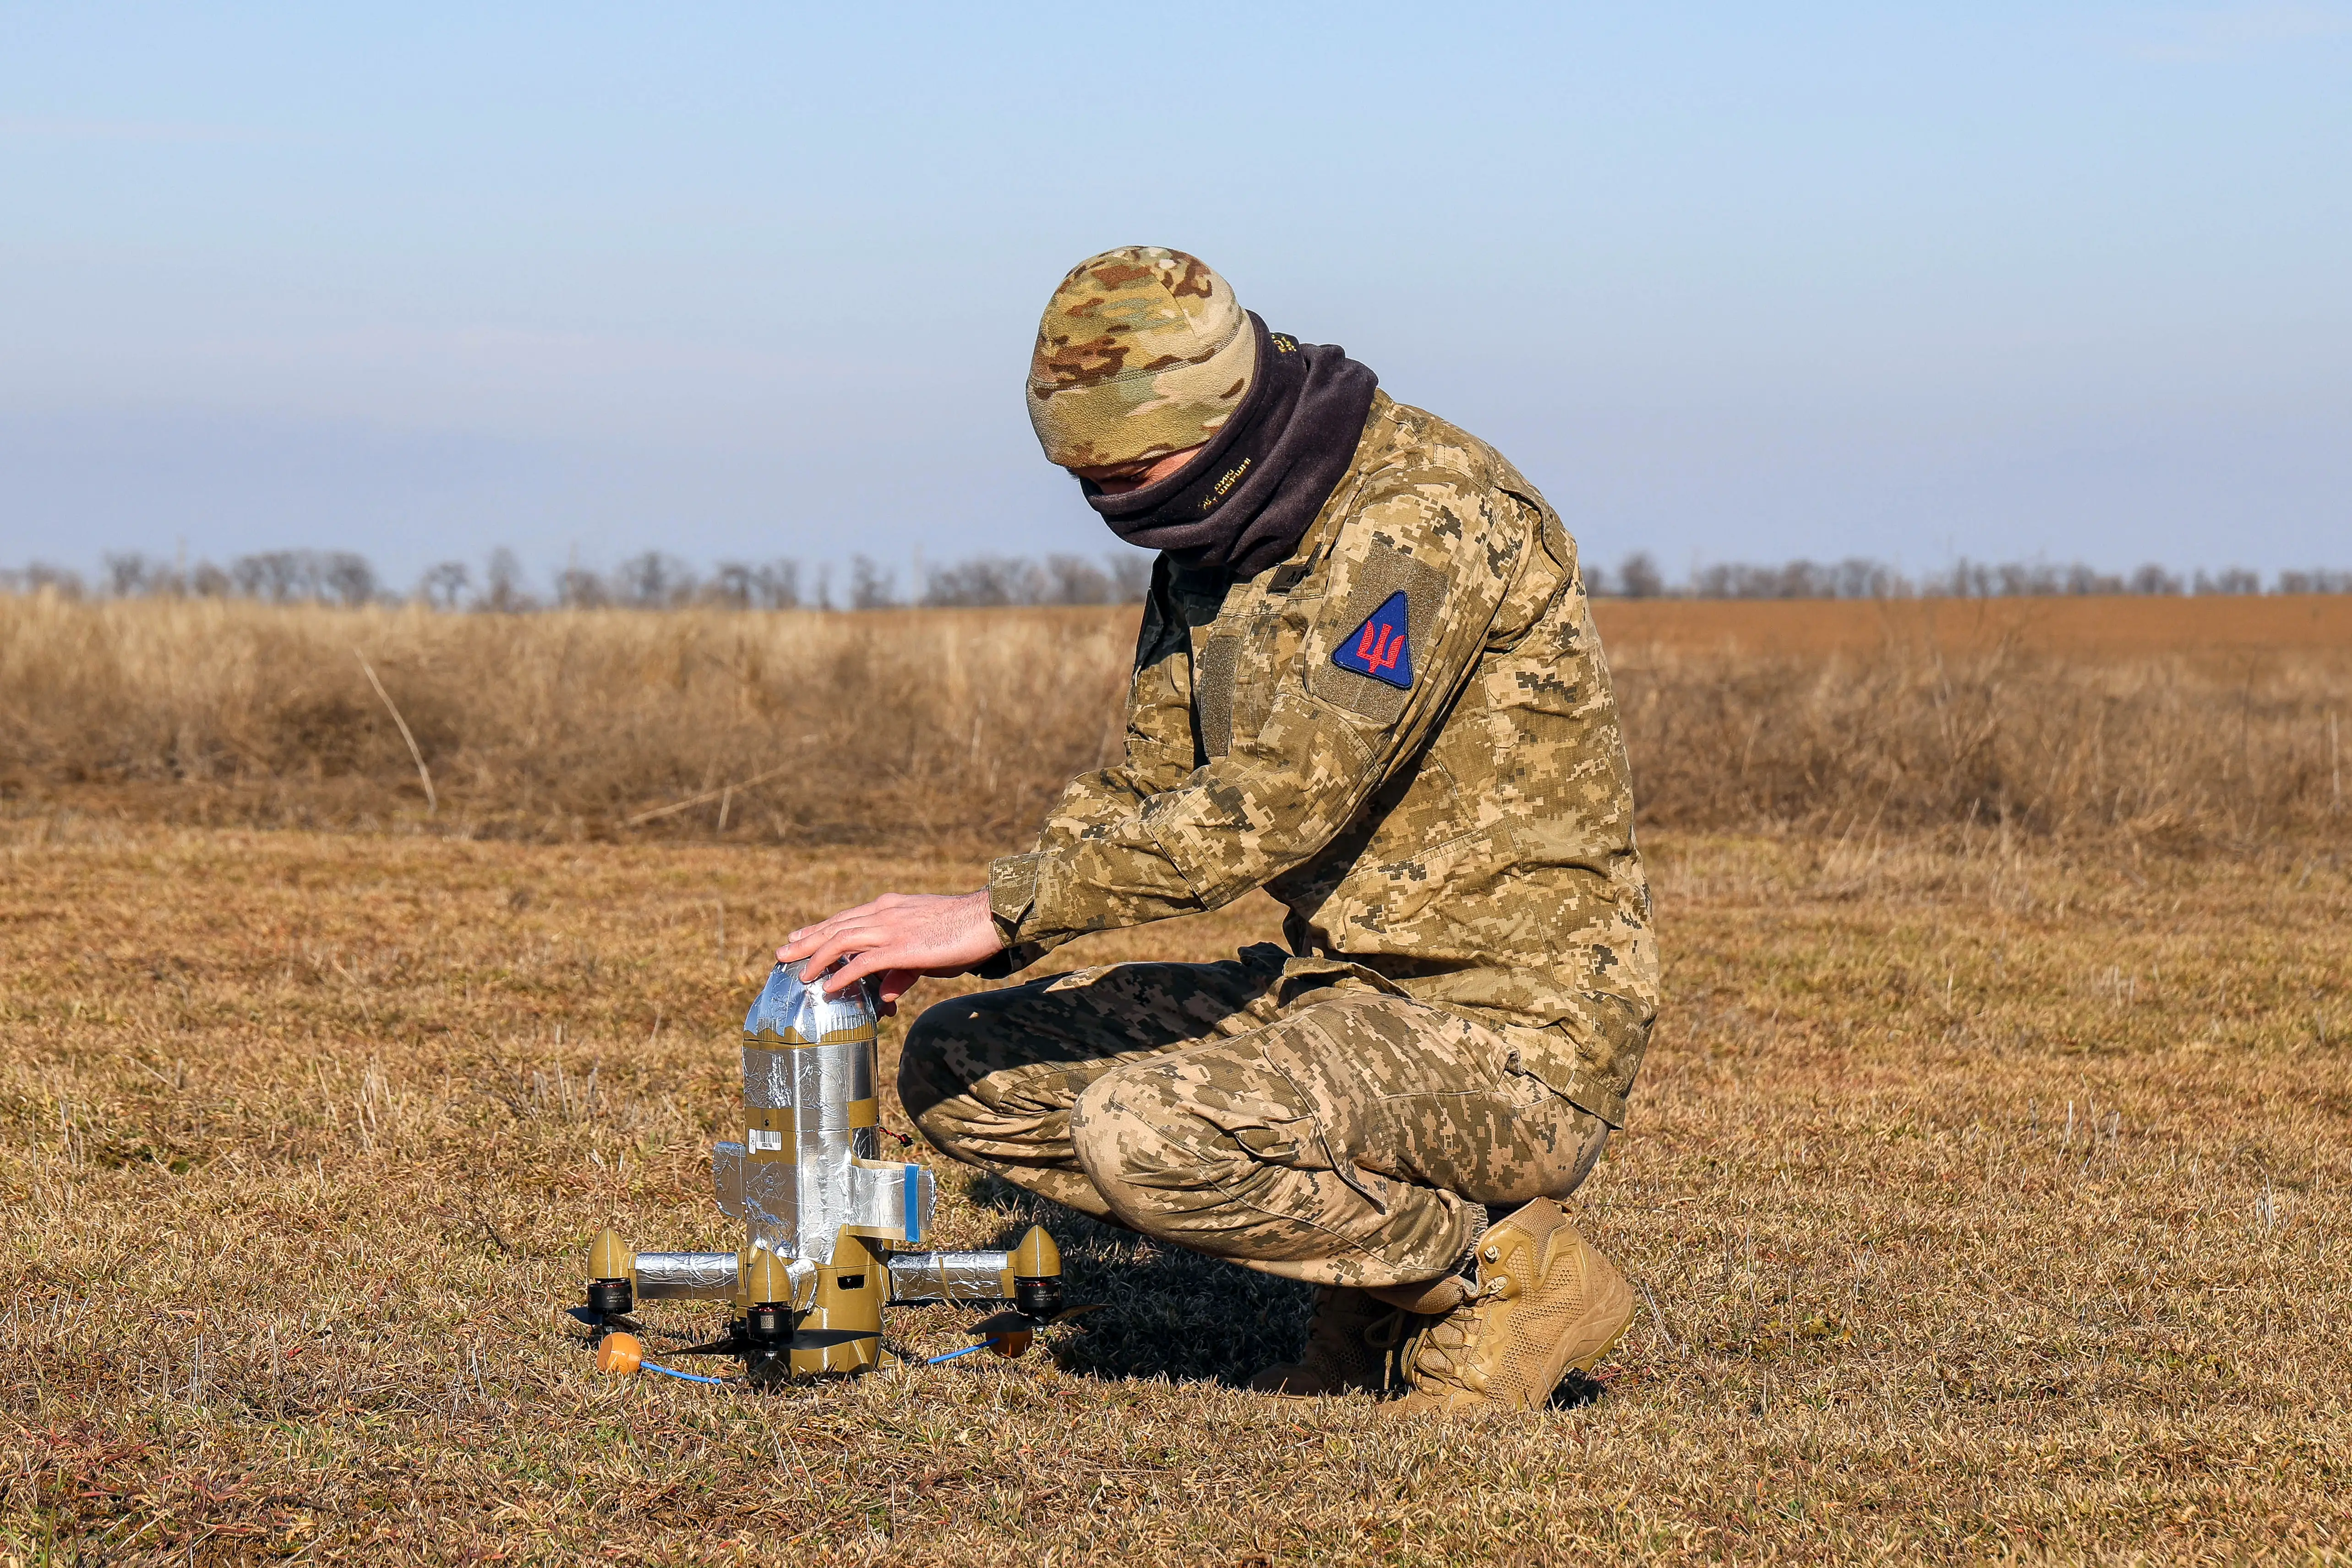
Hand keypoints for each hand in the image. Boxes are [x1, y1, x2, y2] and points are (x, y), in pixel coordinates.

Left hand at [778, 890, 1002, 1014]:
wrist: (988, 918)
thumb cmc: (963, 931)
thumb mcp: (927, 947)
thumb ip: (902, 968)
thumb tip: (884, 994)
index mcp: (890, 907)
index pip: (846, 917)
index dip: (820, 928)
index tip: (799, 937)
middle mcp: (885, 913)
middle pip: (836, 926)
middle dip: (807, 941)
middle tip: (782, 953)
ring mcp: (892, 929)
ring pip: (842, 941)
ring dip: (817, 958)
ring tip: (799, 974)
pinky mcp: (902, 947)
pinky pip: (864, 962)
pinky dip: (843, 974)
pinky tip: (829, 986)